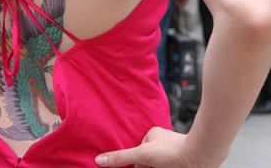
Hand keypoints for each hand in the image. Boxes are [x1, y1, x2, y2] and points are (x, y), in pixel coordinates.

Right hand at [95, 127, 223, 167]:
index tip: (143, 166)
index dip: (138, 163)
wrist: (200, 156)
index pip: (138, 153)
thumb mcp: (143, 155)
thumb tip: (99, 160)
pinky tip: (171, 167)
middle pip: (148, 160)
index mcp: (152, 134)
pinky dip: (167, 166)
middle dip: (148, 166)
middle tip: (155, 167)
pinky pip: (168, 164)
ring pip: (158, 164)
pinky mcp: (181, 160)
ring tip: (165, 167)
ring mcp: (173, 151)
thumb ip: (122, 157)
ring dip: (158, 167)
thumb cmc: (173, 151)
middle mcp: (162, 141)